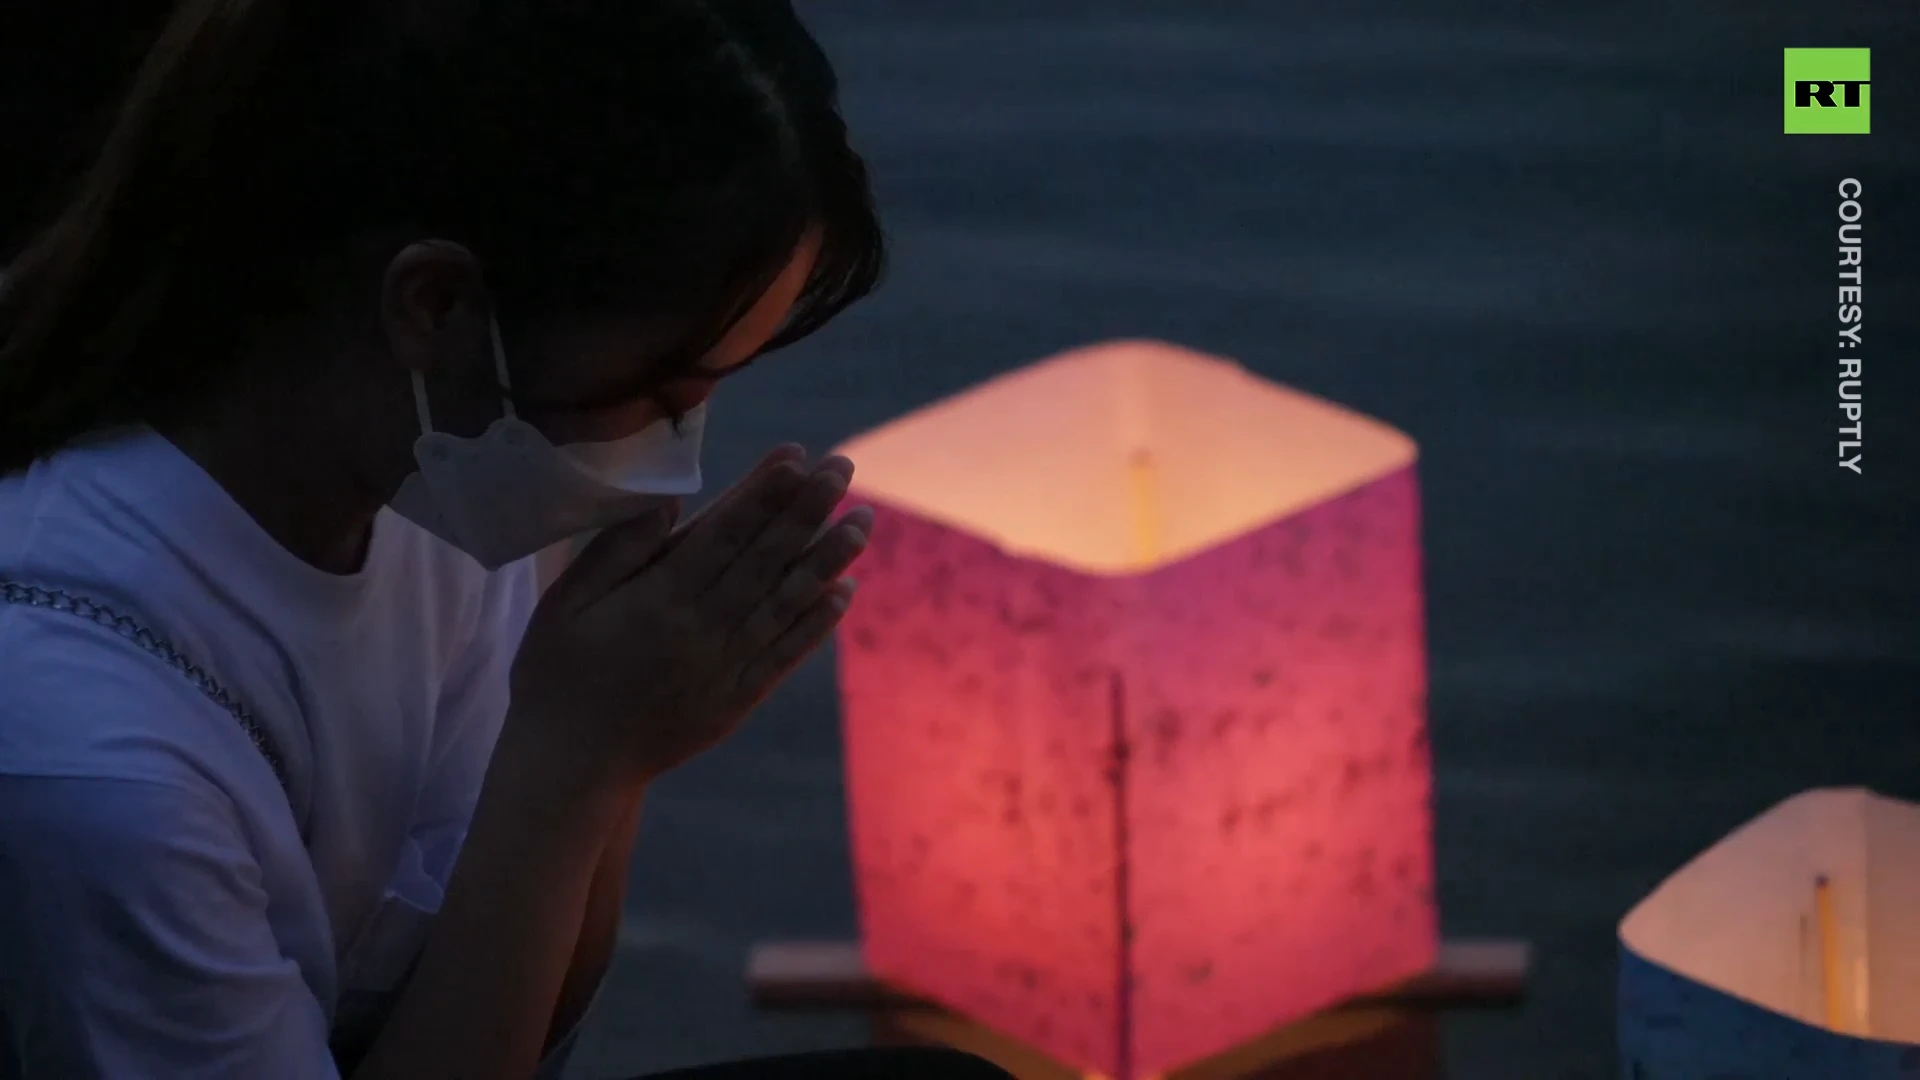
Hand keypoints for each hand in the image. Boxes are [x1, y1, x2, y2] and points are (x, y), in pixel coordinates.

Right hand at [506, 446, 870, 789]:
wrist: (574, 766)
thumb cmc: (558, 675)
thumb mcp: (565, 604)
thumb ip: (617, 550)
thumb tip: (669, 503)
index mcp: (656, 601)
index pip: (721, 535)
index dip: (762, 493)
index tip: (796, 456)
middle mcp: (700, 631)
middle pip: (764, 560)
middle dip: (806, 510)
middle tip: (841, 468)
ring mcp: (724, 668)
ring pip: (786, 604)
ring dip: (827, 560)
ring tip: (862, 521)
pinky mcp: (737, 700)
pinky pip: (786, 653)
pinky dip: (818, 622)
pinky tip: (845, 590)